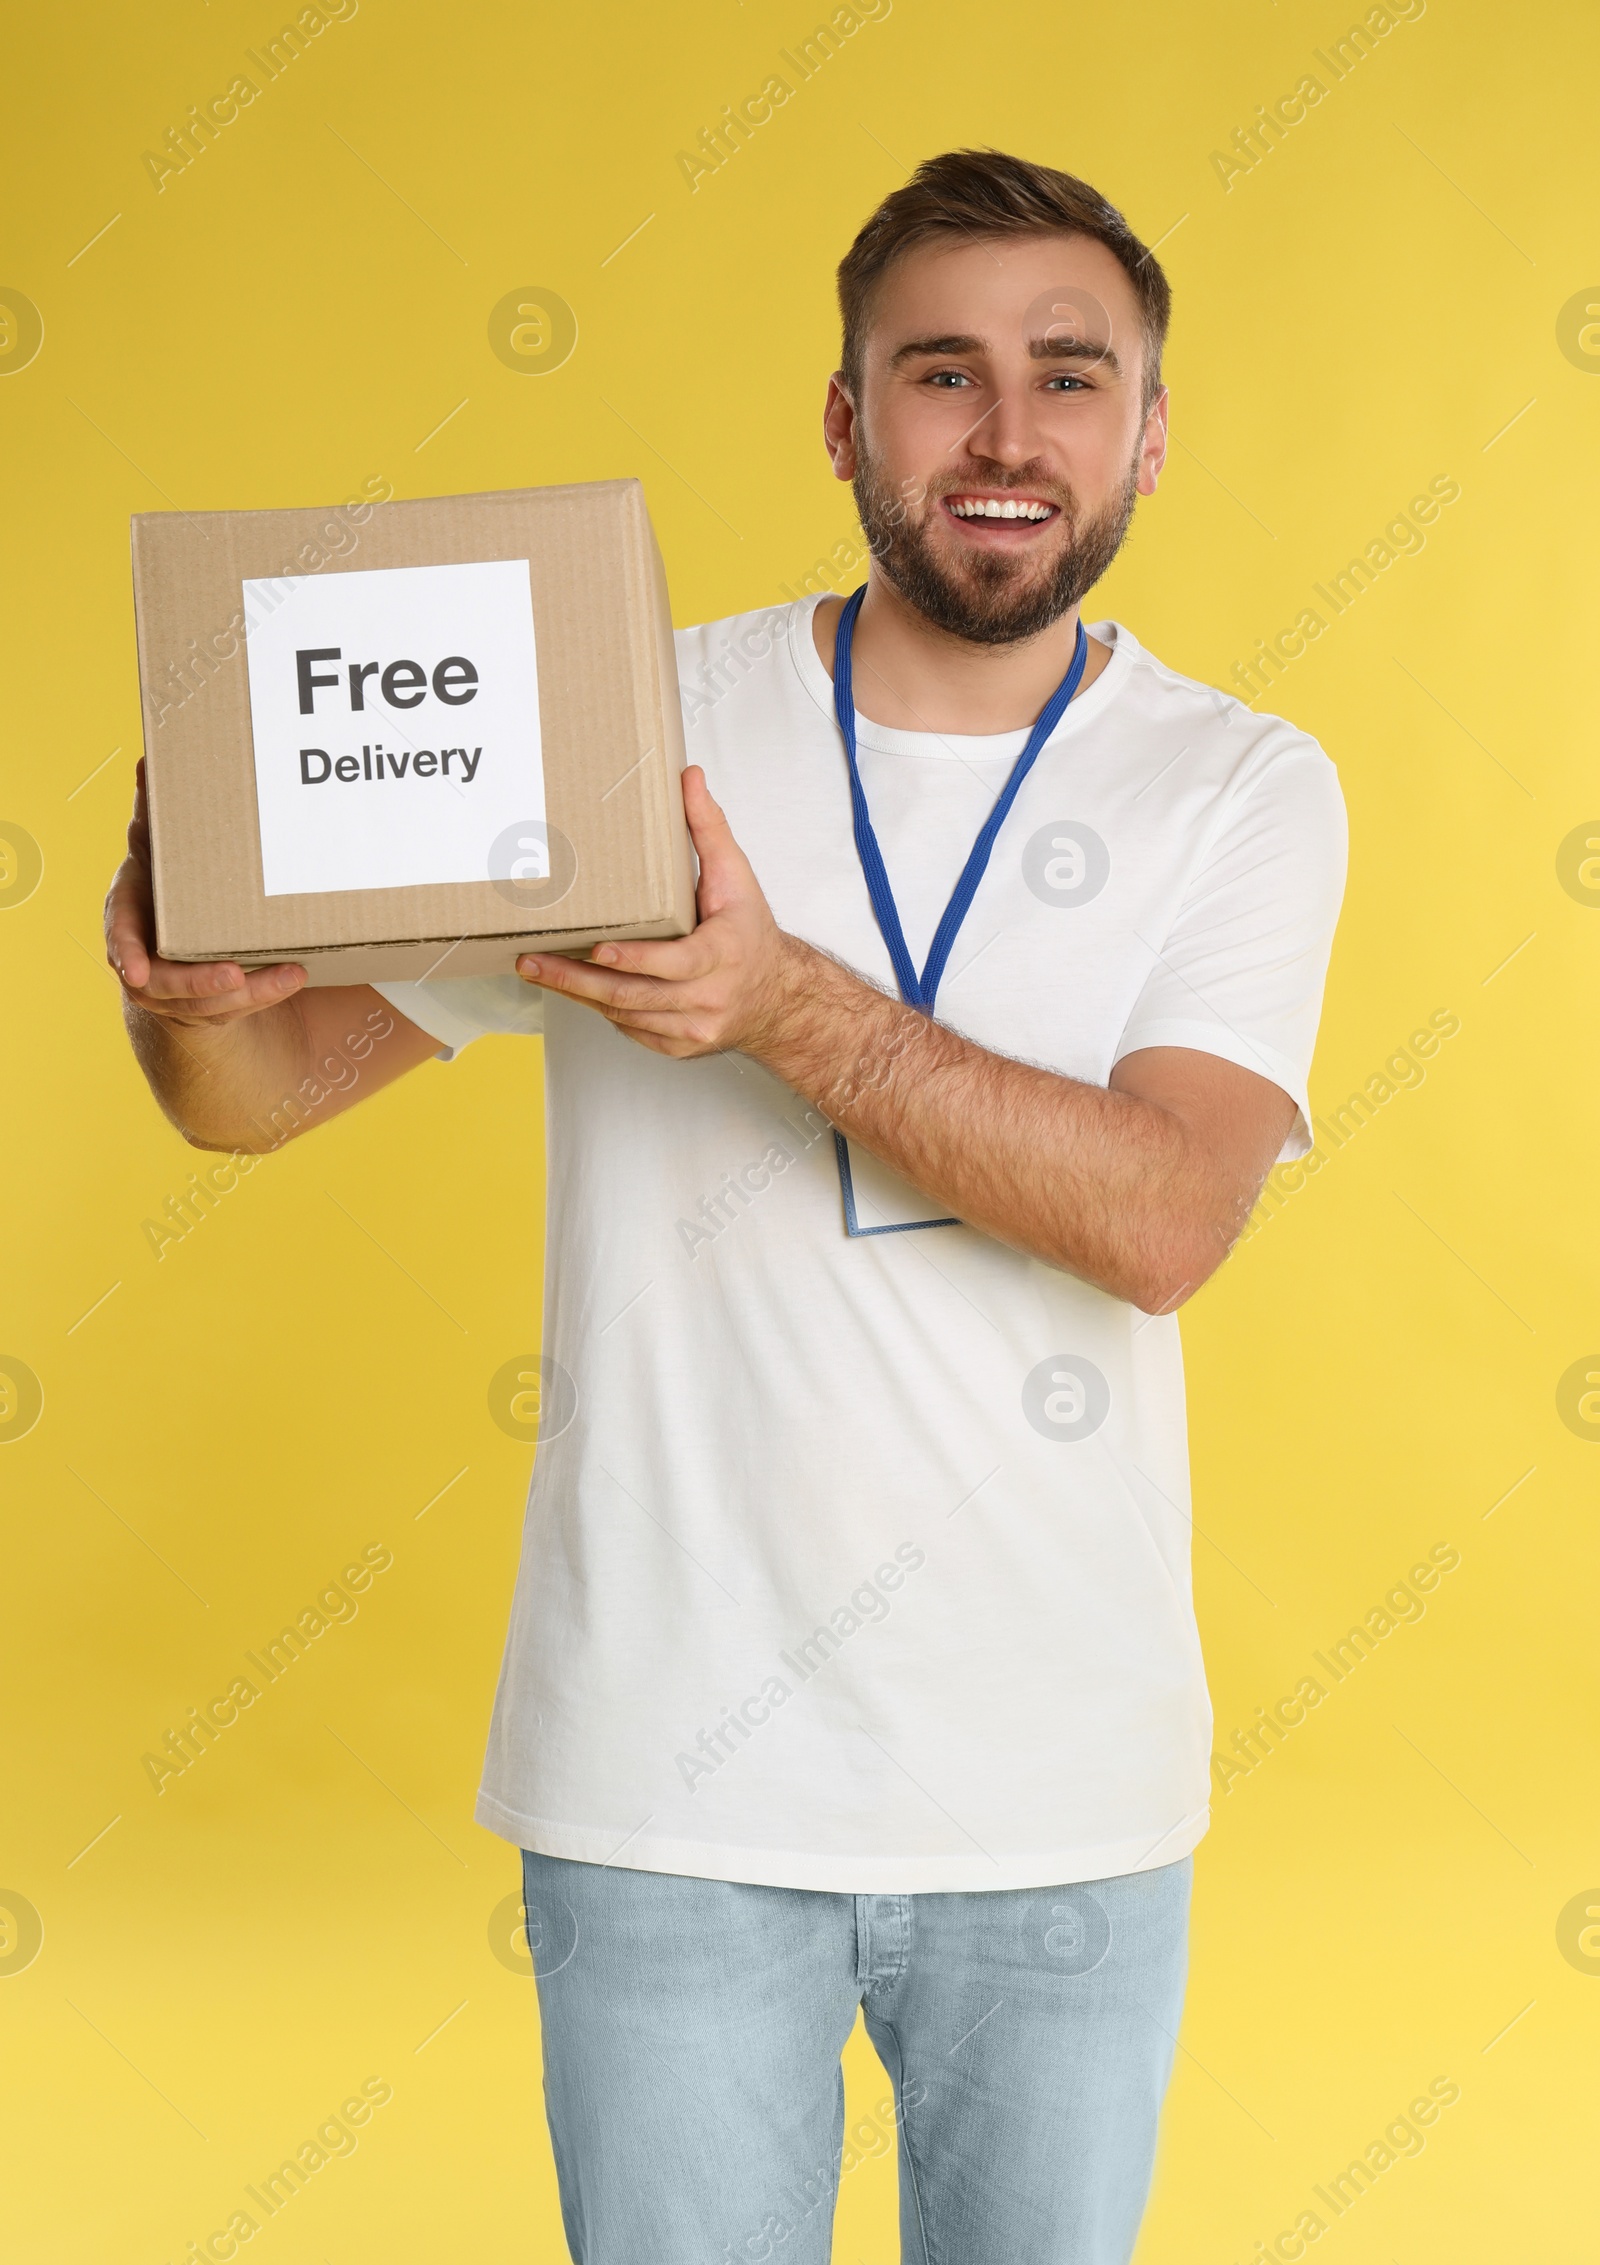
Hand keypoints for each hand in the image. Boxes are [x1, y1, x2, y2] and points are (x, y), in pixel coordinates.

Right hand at [106, 758, 305, 1024]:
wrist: (168, 935)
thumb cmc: (159, 884)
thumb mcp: (155, 847)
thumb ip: (153, 811)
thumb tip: (149, 760)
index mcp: (128, 915)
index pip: (121, 937)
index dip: (127, 954)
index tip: (138, 972)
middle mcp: (146, 961)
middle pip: (168, 984)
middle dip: (200, 984)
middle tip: (232, 976)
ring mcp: (177, 990)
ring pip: (209, 1003)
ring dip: (250, 992)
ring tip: (290, 975)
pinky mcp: (209, 1004)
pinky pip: (236, 1008)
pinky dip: (264, 994)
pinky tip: (294, 976)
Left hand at [517, 766, 804, 1058]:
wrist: (778, 997)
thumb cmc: (750, 935)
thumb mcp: (736, 878)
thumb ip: (709, 829)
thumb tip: (688, 779)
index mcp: (724, 955)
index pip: (675, 963)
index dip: (634, 958)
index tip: (599, 949)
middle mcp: (709, 998)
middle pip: (635, 995)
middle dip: (578, 980)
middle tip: (534, 962)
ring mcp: (693, 1028)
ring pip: (626, 1015)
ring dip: (579, 995)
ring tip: (539, 971)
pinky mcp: (679, 1045)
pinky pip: (631, 1030)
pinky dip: (602, 1009)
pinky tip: (574, 990)